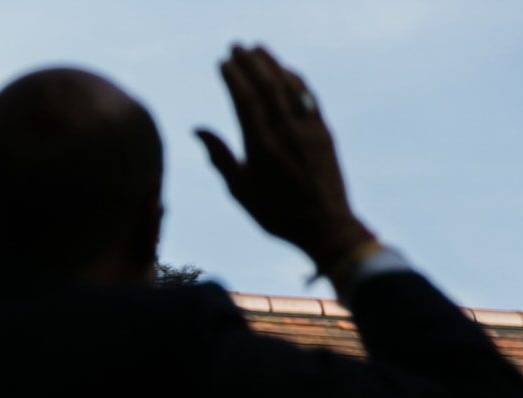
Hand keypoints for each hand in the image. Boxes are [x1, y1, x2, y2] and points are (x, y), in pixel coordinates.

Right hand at [195, 44, 374, 269]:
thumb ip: (219, 157)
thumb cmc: (277, 214)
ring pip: (288, 87)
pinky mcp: (324, 132)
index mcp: (260, 147)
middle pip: (266, 86)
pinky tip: (287, 71)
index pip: (244, 101)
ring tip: (259, 49)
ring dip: (273, 64)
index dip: (233, 77)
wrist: (325, 225)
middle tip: (237, 46)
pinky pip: (309, 97)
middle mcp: (284, 132)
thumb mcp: (241, 191)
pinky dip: (296, 80)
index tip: (223, 62)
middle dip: (250, 63)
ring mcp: (307, 129)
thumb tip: (197, 129)